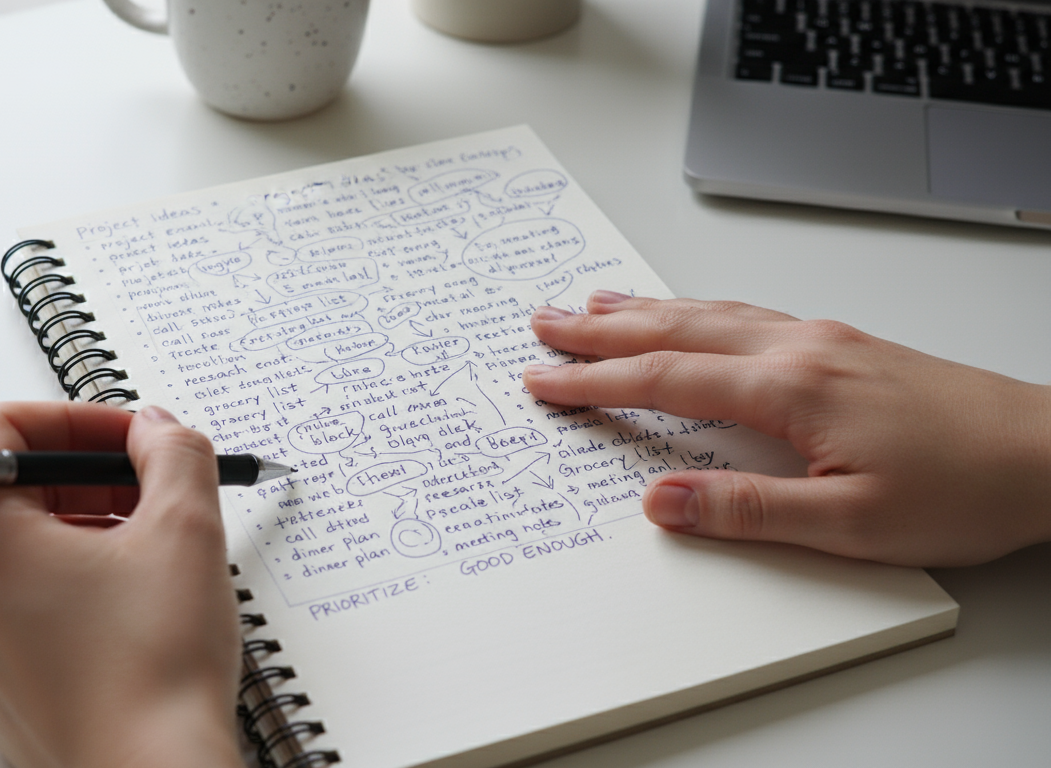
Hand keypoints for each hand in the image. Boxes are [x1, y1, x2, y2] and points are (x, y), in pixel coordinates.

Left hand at [0, 403, 241, 767]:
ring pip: (13, 551)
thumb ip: (172, 452)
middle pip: (7, 491)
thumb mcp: (185, 528)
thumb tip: (155, 429)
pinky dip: (64, 589)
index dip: (74, 419)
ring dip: (79, 533)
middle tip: (152, 494)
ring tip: (147, 558)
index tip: (127, 440)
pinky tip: (125, 610)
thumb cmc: (155, 670)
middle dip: (86, 479)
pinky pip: (13, 607)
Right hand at [524, 291, 1050, 566]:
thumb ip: (748, 512)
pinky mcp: (843, 345)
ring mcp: (822, 339)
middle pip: (675, 330)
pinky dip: (695, 309)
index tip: (544, 383)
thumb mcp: (852, 524)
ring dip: (643, 309)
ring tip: (592, 303)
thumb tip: (662, 502)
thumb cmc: (965, 487)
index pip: (666, 380)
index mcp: (790, 388)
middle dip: (599, 328)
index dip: (595, 382)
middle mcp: (799, 348)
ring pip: (709, 313)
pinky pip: (744, 314)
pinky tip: (690, 312)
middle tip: (543, 323)